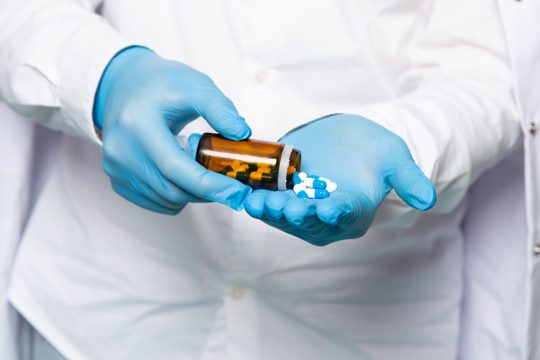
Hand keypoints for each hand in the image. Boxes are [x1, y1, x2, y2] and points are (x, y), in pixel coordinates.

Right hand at [94, 47, 251, 213]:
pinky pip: (156, 201)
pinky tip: (184, 173)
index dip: (209, 185)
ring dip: (194, 194)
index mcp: (137, 124)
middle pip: (172, 190)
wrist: (124, 87)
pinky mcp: (118, 180)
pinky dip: (177, 195)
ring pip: (166, 200)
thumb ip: (220, 109)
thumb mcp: (195, 85)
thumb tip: (242, 134)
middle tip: (232, 184)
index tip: (238, 192)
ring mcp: (116, 168)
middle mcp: (121, 150)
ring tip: (205, 169)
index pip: (175, 167)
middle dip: (208, 192)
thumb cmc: (161, 85)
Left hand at [244, 114, 435, 244]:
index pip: (345, 215)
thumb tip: (428, 200)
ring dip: (270, 210)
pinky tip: (243, 192)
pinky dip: (255, 197)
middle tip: (286, 207)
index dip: (336, 213)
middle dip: (296, 214)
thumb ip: (408, 179)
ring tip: (257, 202)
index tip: (328, 208)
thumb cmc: (373, 152)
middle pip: (309, 219)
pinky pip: (267, 200)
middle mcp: (325, 218)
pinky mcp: (281, 195)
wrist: (346, 140)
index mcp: (353, 212)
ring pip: (284, 214)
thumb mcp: (395, 160)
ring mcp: (301, 208)